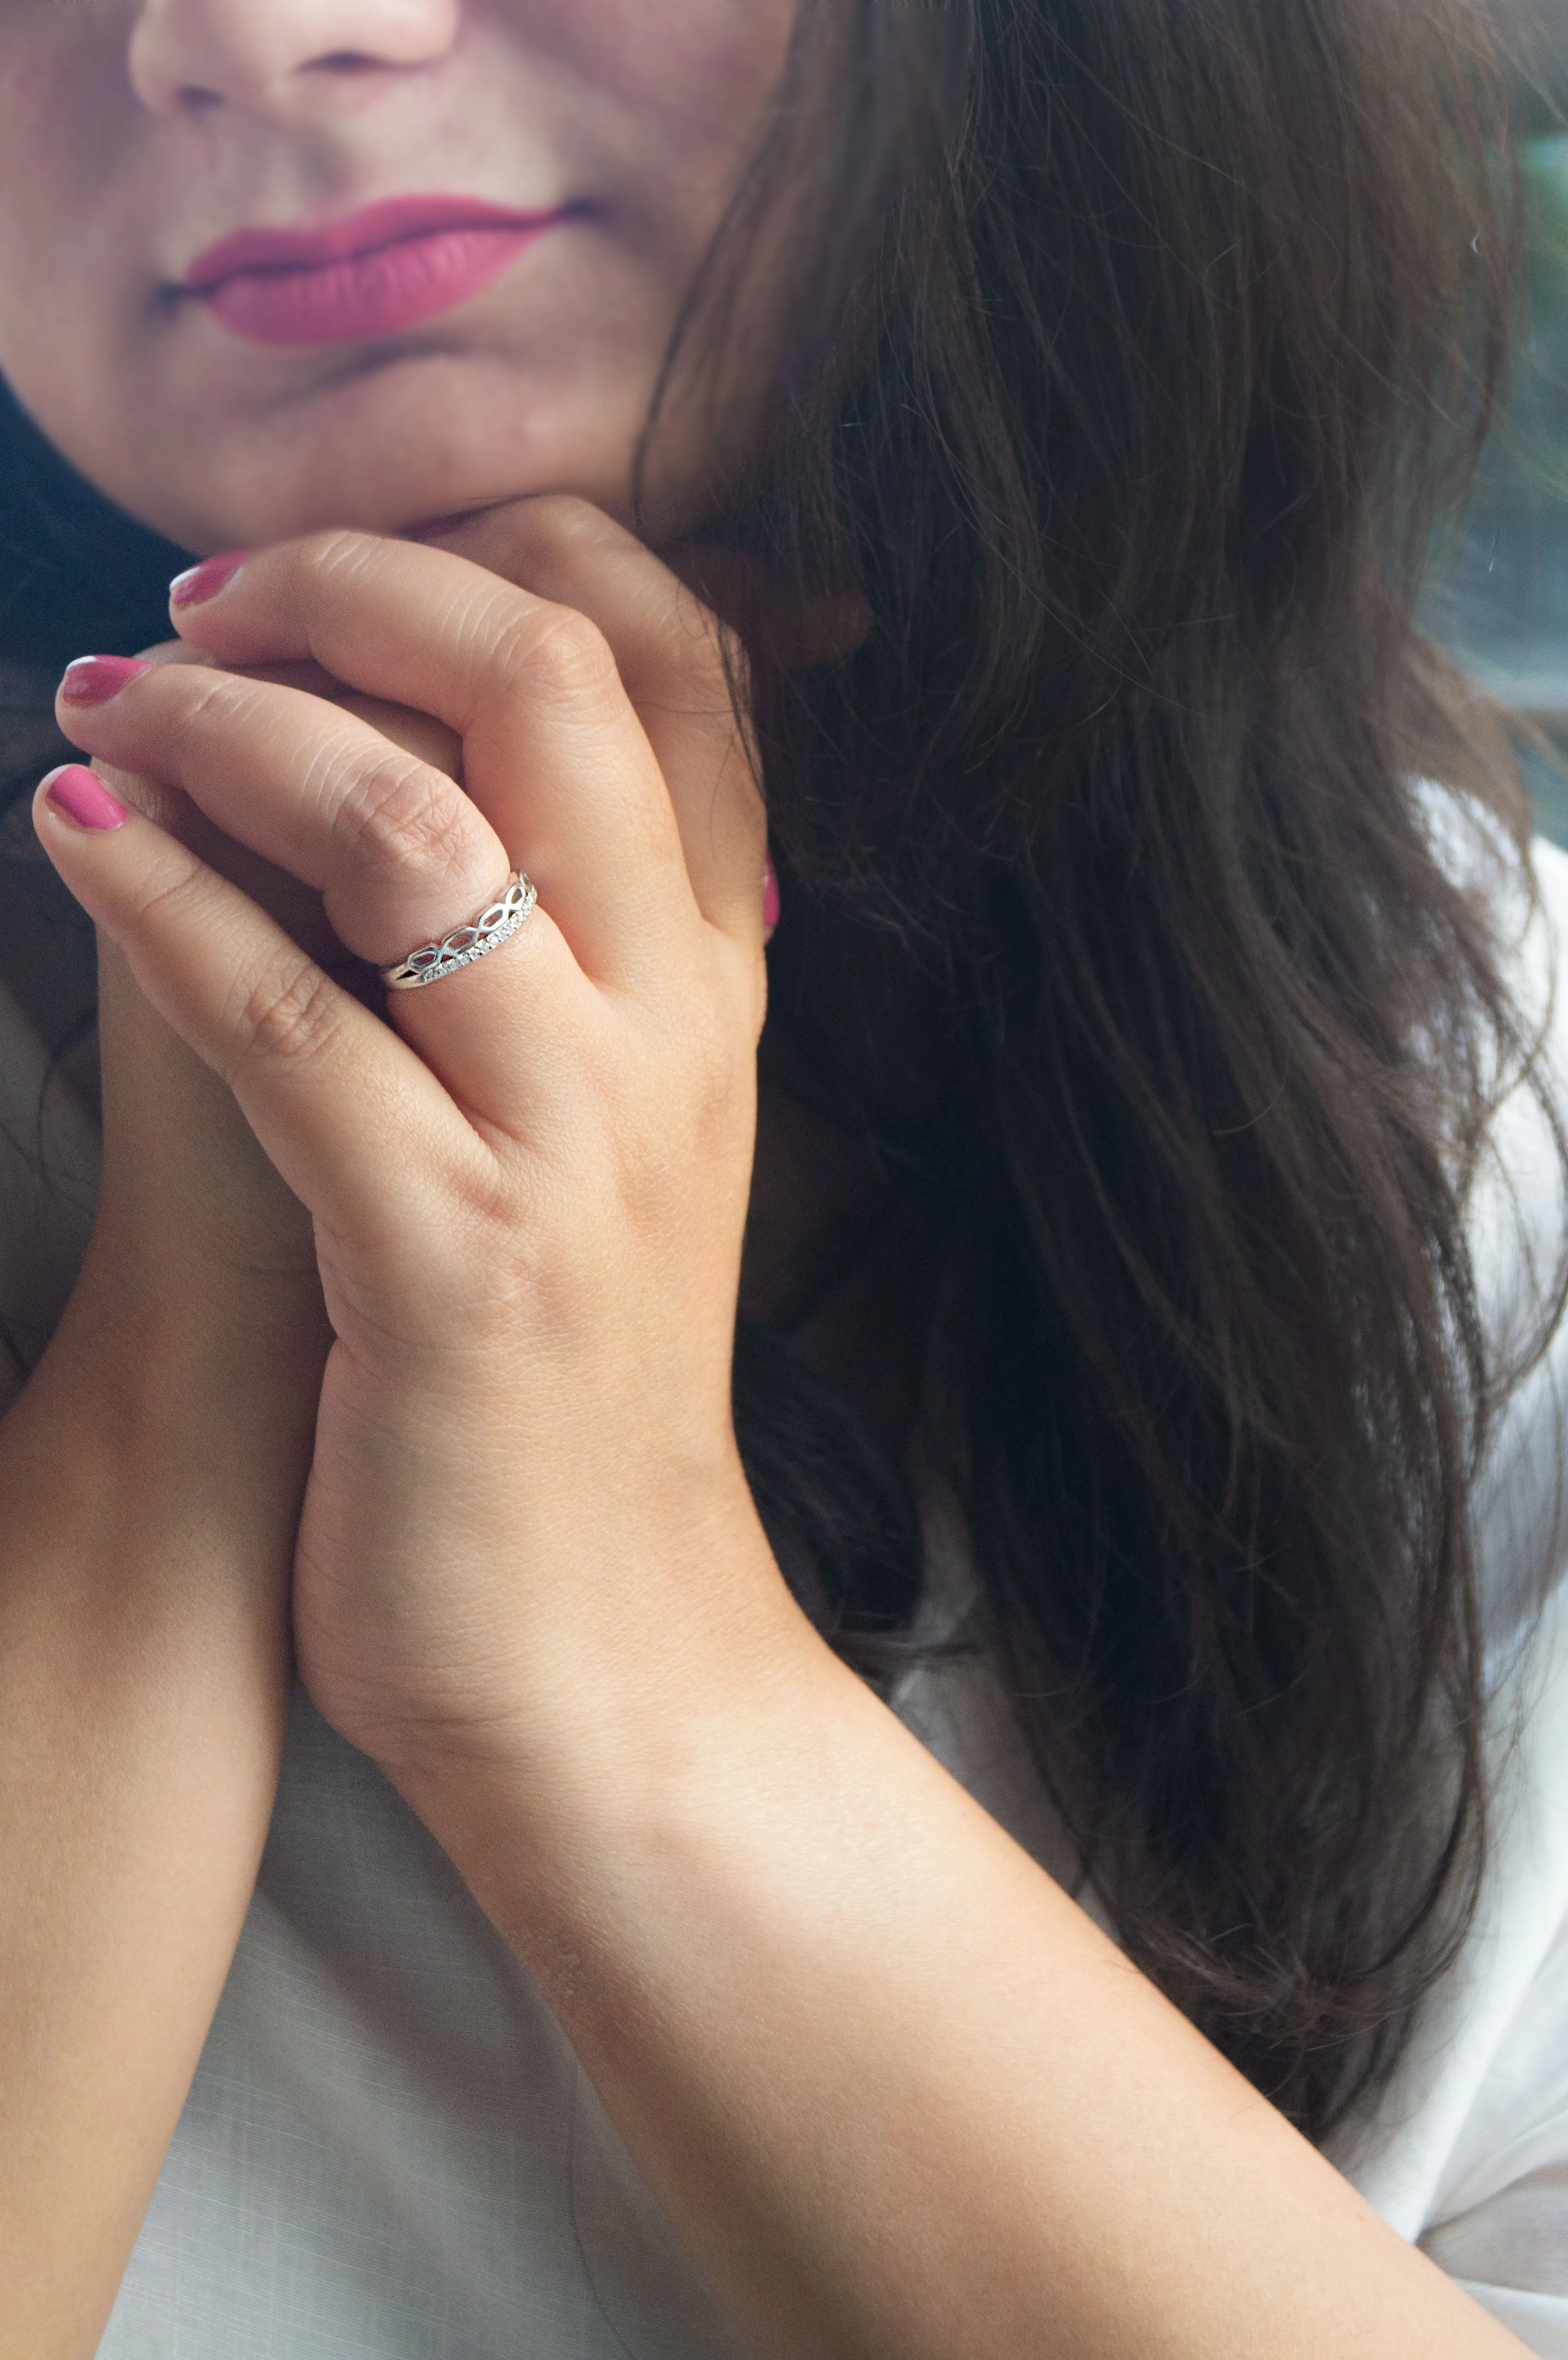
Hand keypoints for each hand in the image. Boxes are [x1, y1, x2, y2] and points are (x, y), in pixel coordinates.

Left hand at [39, 500, 802, 1800]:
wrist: (603, 1648)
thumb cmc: (570, 1374)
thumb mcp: (617, 1134)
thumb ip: (574, 949)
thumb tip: (432, 755)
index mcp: (722, 986)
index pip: (689, 662)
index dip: (515, 551)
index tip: (349, 572)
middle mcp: (674, 1035)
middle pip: (554, 683)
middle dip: (357, 588)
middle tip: (207, 602)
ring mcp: (573, 1145)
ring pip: (404, 832)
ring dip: (225, 729)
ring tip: (109, 710)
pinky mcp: (452, 1266)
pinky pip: (286, 1029)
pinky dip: (157, 906)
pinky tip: (72, 838)